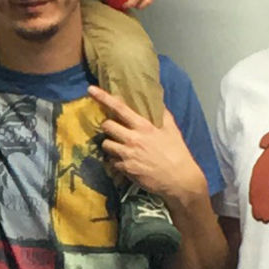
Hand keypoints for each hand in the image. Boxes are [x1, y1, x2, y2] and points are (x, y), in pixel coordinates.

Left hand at [86, 85, 202, 213]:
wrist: (178, 179)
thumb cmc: (177, 152)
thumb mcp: (172, 130)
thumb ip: (163, 114)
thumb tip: (158, 101)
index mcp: (144, 127)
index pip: (120, 108)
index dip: (103, 97)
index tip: (90, 90)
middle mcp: (132, 139)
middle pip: (106, 126)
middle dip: (108, 126)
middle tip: (114, 130)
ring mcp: (127, 155)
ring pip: (106, 144)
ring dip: (110, 144)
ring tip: (119, 146)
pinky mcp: (125, 169)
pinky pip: (111, 161)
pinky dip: (116, 160)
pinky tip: (125, 161)